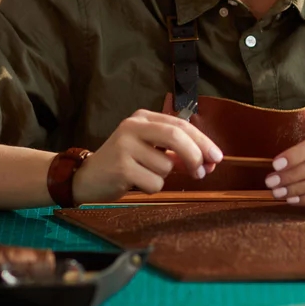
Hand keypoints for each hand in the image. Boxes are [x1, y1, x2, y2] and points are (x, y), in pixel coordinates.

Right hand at [71, 109, 222, 203]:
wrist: (87, 177)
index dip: (203, 141)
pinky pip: (154, 183)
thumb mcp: (149, 149)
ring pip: (166, 166)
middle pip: (176, 137)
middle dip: (195, 156)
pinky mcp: (121, 167)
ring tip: (143, 175)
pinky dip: (152, 188)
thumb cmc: (124, 163)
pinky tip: (135, 183)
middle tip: (202, 172)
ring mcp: (125, 146)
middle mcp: (133, 127)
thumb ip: (176, 151)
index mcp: (143, 118)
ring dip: (163, 177)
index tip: (217, 157)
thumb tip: (208, 162)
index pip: (181, 125)